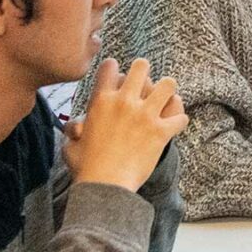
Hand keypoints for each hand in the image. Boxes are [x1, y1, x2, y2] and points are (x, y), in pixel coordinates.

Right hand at [65, 58, 187, 191]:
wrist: (105, 185)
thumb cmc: (85, 167)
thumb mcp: (71, 144)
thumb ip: (73, 132)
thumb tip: (75, 130)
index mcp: (101, 100)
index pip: (111, 66)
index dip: (115, 69)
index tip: (119, 78)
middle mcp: (124, 101)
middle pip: (141, 66)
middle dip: (145, 72)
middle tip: (146, 85)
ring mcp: (144, 115)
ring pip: (168, 84)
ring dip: (168, 92)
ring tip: (166, 100)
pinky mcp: (160, 132)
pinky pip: (180, 116)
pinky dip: (179, 121)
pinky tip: (174, 126)